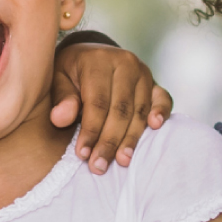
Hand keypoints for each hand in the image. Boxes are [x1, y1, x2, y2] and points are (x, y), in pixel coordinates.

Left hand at [50, 45, 170, 174]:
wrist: (89, 55)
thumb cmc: (70, 73)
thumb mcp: (57, 80)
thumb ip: (61, 99)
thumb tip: (60, 119)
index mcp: (98, 60)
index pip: (97, 102)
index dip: (91, 130)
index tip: (82, 154)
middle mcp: (124, 63)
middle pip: (120, 109)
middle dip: (109, 141)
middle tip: (99, 166)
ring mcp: (143, 72)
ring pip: (139, 110)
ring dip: (131, 138)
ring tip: (122, 160)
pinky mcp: (154, 82)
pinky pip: (163, 99)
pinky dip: (161, 113)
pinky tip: (155, 127)